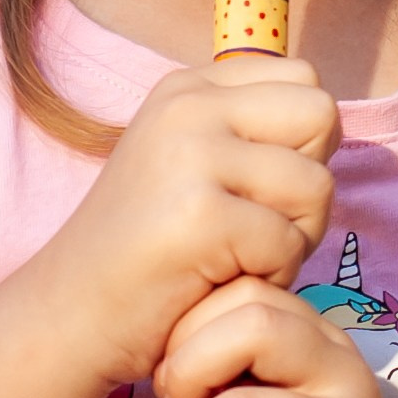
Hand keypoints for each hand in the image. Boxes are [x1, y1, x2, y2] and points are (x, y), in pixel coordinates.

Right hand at [34, 58, 336, 391]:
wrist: (68, 315)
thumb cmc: (147, 251)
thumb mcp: (188, 162)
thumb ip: (248, 131)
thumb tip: (329, 121)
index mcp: (188, 88)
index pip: (305, 81)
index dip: (304, 141)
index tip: (258, 186)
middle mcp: (188, 106)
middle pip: (321, 117)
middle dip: (310, 183)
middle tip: (261, 228)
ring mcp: (191, 156)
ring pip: (316, 185)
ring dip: (294, 238)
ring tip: (239, 258)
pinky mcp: (200, 215)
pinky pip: (288, 243)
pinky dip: (271, 276)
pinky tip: (222, 283)